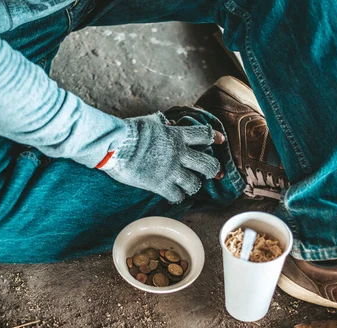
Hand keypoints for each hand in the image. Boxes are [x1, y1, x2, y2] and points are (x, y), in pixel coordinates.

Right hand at [101, 112, 224, 202]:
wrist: (115, 145)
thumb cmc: (128, 131)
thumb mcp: (149, 122)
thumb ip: (161, 124)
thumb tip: (166, 124)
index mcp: (177, 136)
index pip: (204, 134)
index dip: (215, 137)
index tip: (221, 140)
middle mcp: (179, 154)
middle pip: (208, 164)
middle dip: (214, 169)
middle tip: (214, 173)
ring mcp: (171, 171)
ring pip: (194, 183)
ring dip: (193, 185)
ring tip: (189, 185)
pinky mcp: (160, 185)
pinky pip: (177, 196)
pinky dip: (177, 196)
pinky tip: (174, 195)